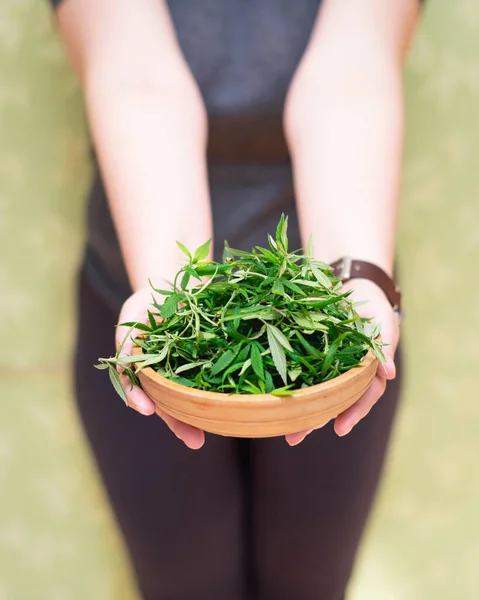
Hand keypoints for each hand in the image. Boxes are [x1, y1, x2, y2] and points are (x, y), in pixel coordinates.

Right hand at [116, 286, 204, 449]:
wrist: (173, 287)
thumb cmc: (147, 302)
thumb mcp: (133, 314)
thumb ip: (126, 339)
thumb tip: (121, 366)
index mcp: (141, 367)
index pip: (137, 388)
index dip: (139, 399)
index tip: (148, 409)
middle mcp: (161, 374)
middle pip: (166, 403)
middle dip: (179, 423)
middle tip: (194, 442)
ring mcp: (181, 371)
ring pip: (188, 398)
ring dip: (198, 417)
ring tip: (209, 436)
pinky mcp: (203, 361)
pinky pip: (208, 378)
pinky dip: (216, 392)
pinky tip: (230, 406)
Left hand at [285, 278, 399, 445]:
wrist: (355, 285)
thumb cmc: (374, 304)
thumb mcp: (383, 320)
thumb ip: (387, 344)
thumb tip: (390, 375)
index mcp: (368, 370)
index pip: (363, 395)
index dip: (353, 412)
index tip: (339, 429)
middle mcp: (349, 373)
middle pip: (335, 401)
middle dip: (316, 421)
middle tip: (294, 438)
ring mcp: (331, 366)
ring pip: (317, 393)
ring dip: (301, 411)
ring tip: (283, 430)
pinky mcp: (312, 356)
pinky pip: (303, 373)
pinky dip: (291, 386)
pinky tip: (275, 401)